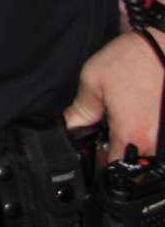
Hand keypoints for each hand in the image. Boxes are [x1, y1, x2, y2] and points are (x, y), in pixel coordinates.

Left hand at [64, 27, 164, 157]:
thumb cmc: (134, 59)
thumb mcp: (94, 80)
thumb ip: (81, 109)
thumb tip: (71, 127)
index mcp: (131, 135)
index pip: (112, 166)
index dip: (100, 161)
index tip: (94, 151)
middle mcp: (156, 142)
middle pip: (133, 162)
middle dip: (118, 150)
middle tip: (110, 128)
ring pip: (148, 152)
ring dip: (135, 141)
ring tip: (128, 116)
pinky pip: (159, 138)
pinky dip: (149, 131)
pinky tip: (142, 112)